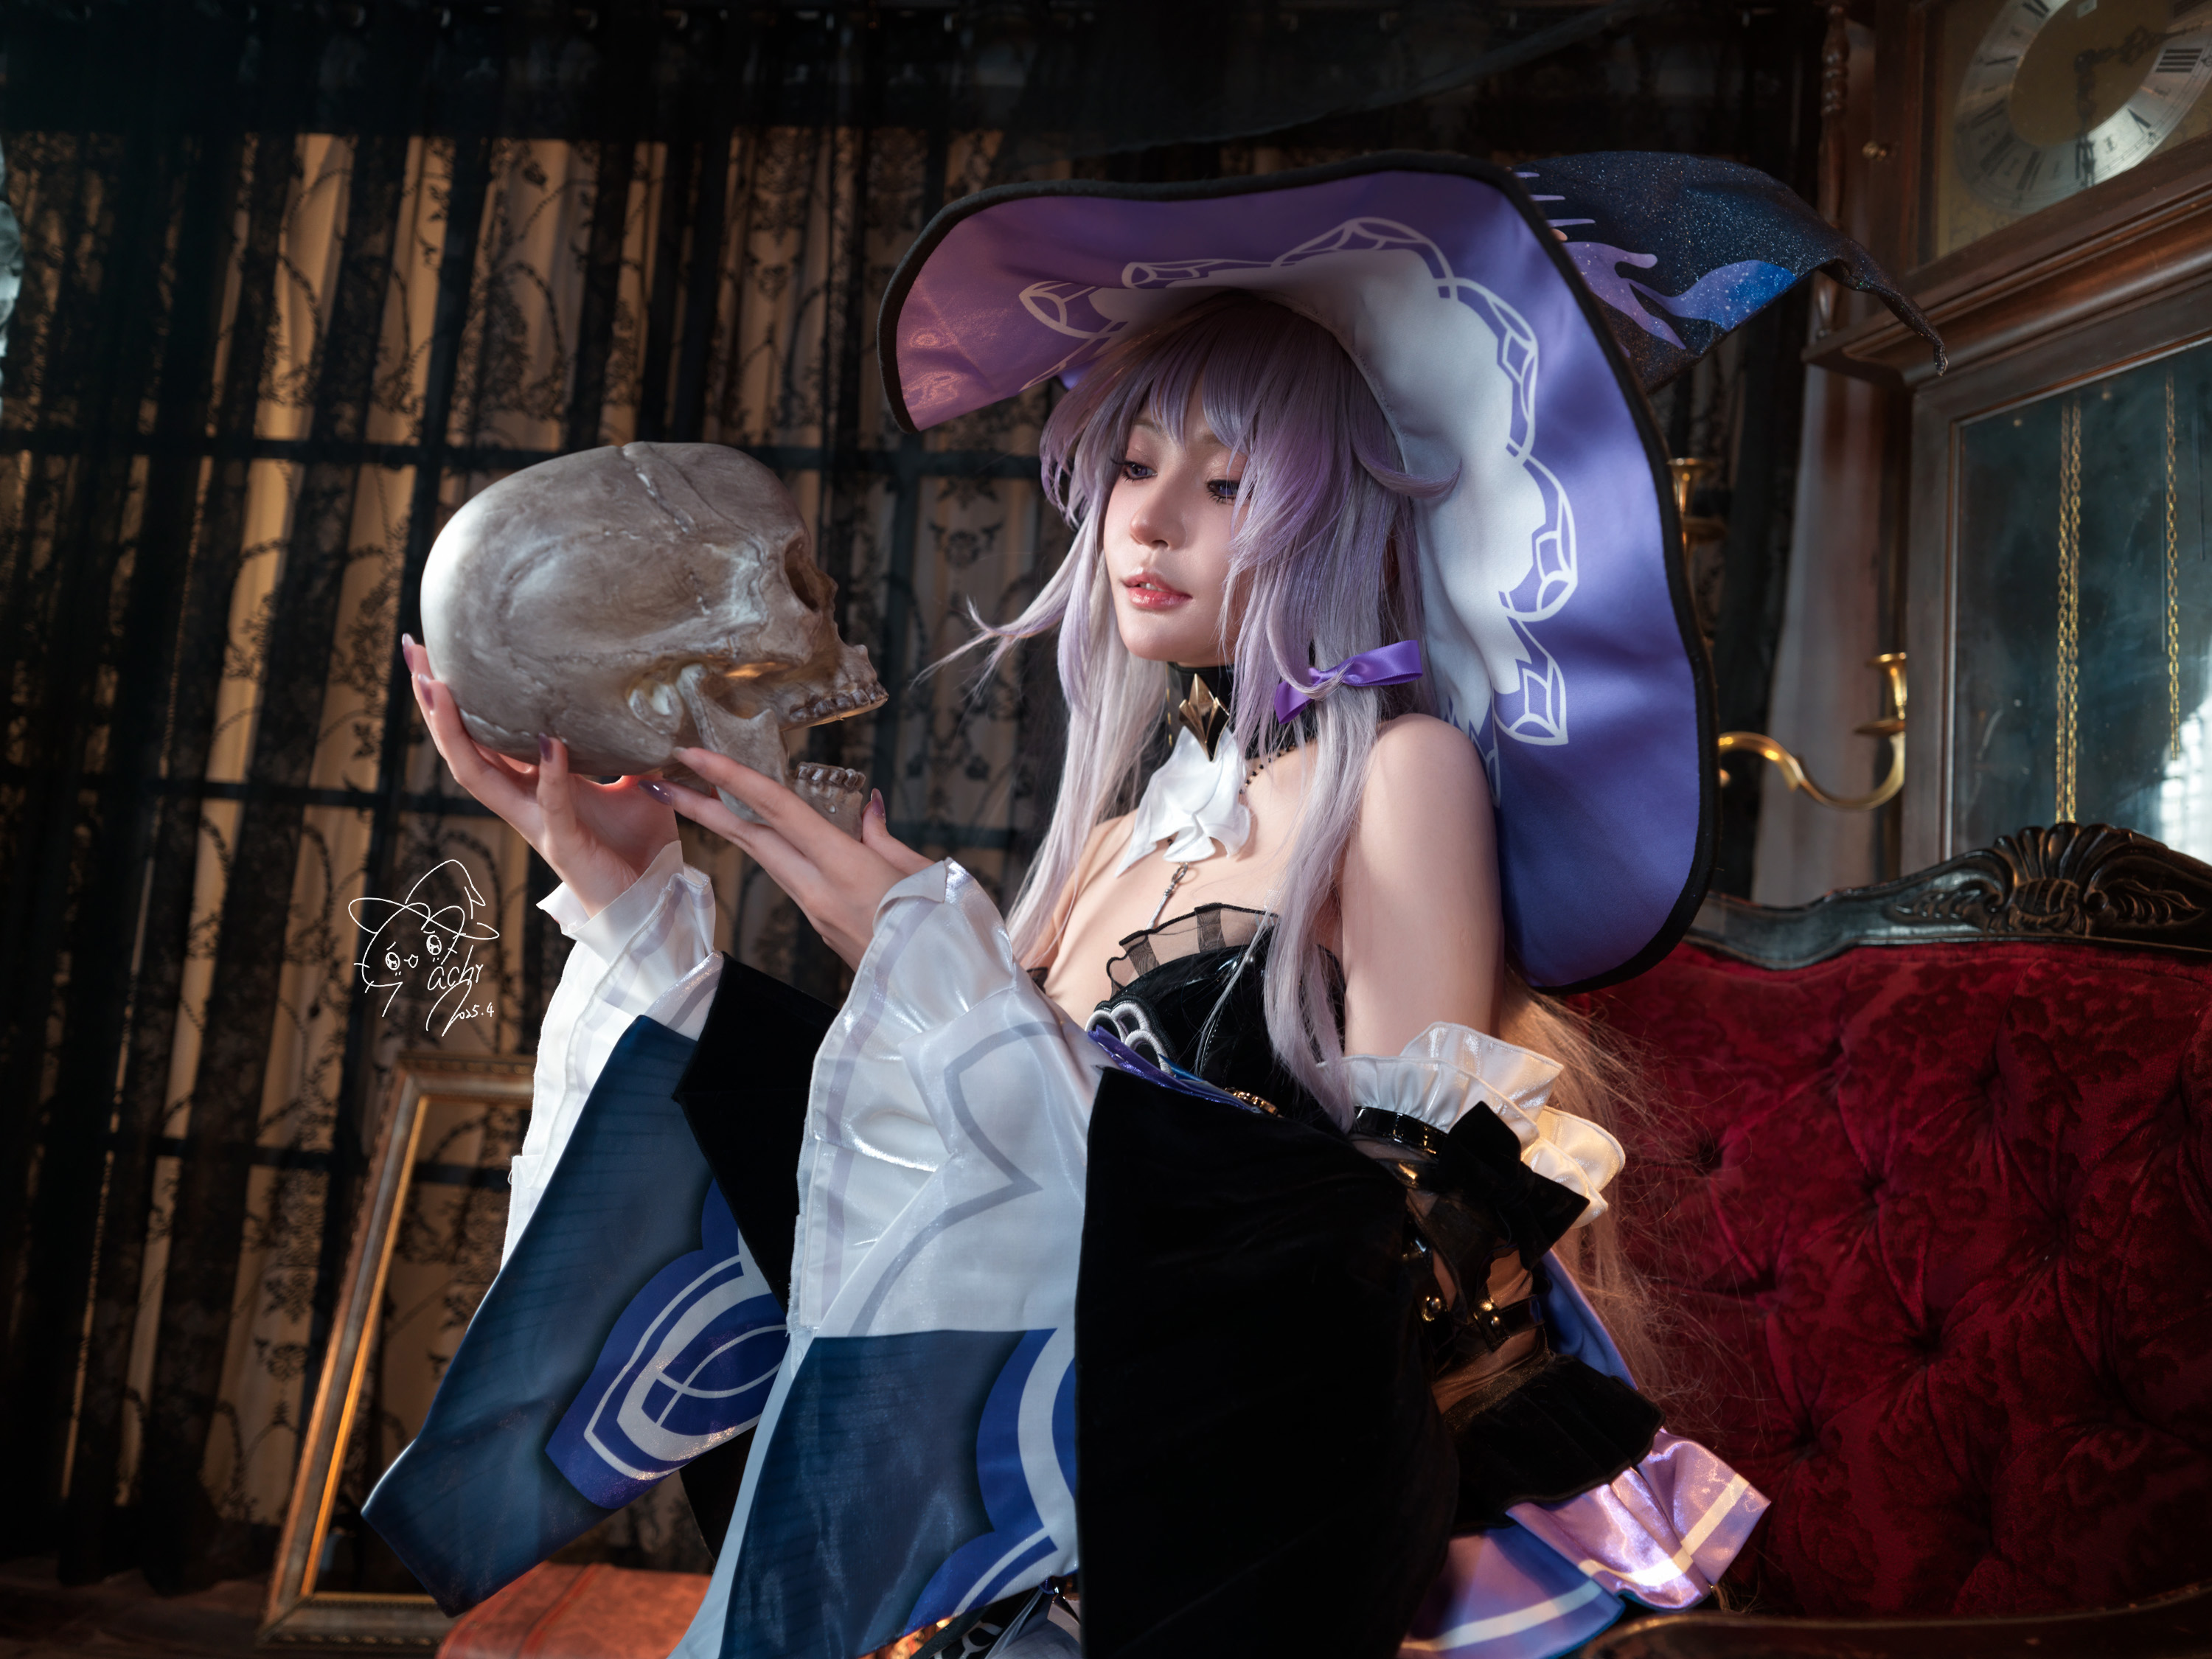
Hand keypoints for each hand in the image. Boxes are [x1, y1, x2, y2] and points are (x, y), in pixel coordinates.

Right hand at [401, 635, 677, 918]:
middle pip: (460, 747)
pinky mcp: (564, 845)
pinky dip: (551, 774)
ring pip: (479, 777)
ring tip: (439, 688)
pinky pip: (552, 804)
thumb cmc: (635, 844)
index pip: (482, 735)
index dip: (453, 699)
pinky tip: (548, 741)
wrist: (651, 898)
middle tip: (412, 655)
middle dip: (431, 703)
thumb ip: (620, 748)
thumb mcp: (630, 782)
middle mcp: (522, 801)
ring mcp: (537, 824)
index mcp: (531, 784)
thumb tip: (632, 701)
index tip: (431, 652)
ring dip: (456, 732)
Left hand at [644, 744, 930, 968]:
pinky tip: (764, 833)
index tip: (693, 755)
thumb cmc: (946, 937)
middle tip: (664, 777)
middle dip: (703, 806)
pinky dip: (770, 849)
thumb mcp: (925, 873)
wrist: (941, 1003)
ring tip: (698, 799)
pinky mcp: (821, 928)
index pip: (779, 810)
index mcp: (846, 868)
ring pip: (765, 858)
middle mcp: (819, 890)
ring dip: (728, 827)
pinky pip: (790, 877)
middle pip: (751, 838)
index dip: (732, 778)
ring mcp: (815, 914)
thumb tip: (867, 807)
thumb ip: (885, 839)